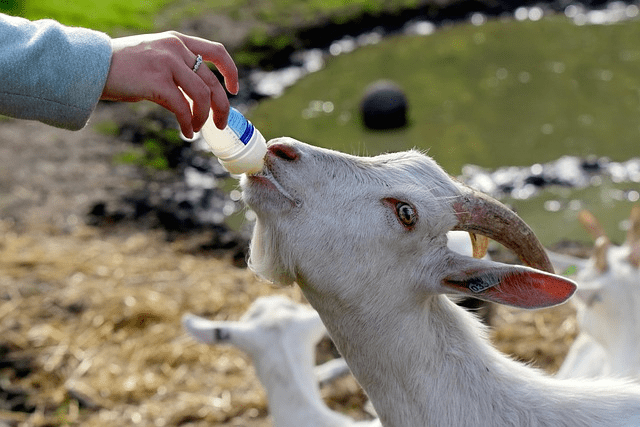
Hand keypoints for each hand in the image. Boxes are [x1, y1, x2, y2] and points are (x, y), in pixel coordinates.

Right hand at [101, 31, 238, 137]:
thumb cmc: (120, 68)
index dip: (230, 72)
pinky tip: (186, 132)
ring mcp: (166, 64)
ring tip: (196, 129)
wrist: (89, 65)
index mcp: (177, 41)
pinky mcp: (156, 82)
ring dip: (203, 118)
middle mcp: (175, 49)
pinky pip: (183, 108)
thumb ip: (176, 69)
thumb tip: (197, 97)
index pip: (217, 52)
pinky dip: (188, 124)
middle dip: (221, 107)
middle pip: (212, 82)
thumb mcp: (153, 58)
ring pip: (202, 96)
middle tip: (221, 124)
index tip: (233, 90)